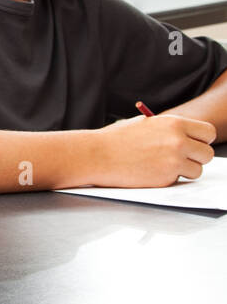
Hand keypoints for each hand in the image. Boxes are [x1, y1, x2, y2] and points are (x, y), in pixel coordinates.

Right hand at [87, 114, 215, 186]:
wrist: (96, 155)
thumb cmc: (114, 140)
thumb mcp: (143, 123)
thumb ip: (167, 128)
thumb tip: (183, 135)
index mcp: (174, 123)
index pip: (207, 132)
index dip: (201, 140)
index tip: (193, 144)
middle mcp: (178, 141)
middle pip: (207, 154)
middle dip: (196, 158)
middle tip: (180, 159)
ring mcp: (174, 160)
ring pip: (198, 170)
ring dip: (185, 171)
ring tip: (163, 167)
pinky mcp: (166, 178)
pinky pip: (180, 180)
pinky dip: (169, 179)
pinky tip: (151, 172)